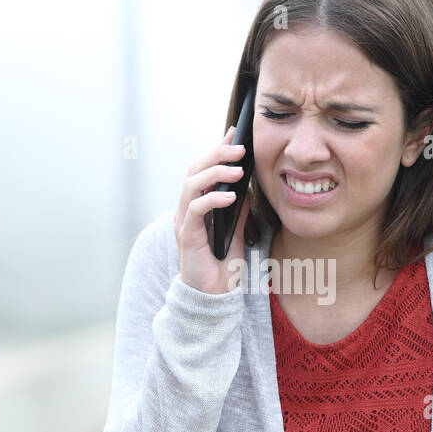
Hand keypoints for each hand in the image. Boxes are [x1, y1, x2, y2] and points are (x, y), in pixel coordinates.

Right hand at [173, 125, 250, 294]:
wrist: (213, 298)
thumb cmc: (221, 268)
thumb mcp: (235, 233)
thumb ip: (237, 211)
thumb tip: (248, 189)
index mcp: (197, 206)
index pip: (203, 169)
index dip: (217, 149)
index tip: (235, 133)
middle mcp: (186, 210)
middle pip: (194, 170)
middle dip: (217, 154)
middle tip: (241, 148)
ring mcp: (184, 222)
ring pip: (192, 185)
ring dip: (215, 173)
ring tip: (238, 169)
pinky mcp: (187, 236)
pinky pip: (196, 209)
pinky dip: (213, 199)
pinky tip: (231, 196)